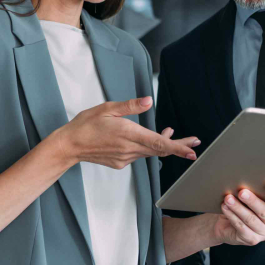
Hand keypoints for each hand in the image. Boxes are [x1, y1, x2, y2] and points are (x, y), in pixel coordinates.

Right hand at [55, 96, 198, 168]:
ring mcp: (125, 158)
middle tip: (195, 143)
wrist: (69, 145)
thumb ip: (130, 106)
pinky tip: (147, 139)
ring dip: (162, 144)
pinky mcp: (120, 163)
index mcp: (128, 134)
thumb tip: (148, 101)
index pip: (159, 143)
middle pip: (160, 150)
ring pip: (150, 152)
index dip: (177, 148)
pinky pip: (138, 155)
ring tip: (172, 133)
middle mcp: (129, 149)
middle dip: (179, 146)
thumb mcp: (107, 108)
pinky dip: (147, 147)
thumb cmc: (86, 124)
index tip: (192, 151)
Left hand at [213, 185, 264, 245]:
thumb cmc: (244, 204)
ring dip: (238, 208)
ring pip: (250, 219)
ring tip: (228, 198)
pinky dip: (232, 216)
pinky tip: (225, 207)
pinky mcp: (252, 240)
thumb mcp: (253, 195)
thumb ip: (259, 189)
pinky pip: (241, 227)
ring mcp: (264, 233)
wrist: (228, 222)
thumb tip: (258, 175)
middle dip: (252, 201)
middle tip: (242, 191)